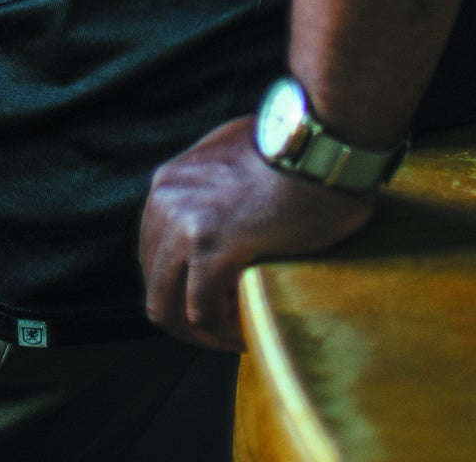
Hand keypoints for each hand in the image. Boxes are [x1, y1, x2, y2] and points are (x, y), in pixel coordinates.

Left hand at [139, 116, 374, 350]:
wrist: (321, 142)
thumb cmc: (295, 147)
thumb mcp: (232, 151)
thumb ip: (210, 181)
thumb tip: (219, 215)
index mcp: (168, 182)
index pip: (154, 253)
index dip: (181, 286)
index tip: (212, 302)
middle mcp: (165, 201)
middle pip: (155, 284)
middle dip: (185, 316)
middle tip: (222, 327)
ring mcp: (185, 225)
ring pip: (169, 307)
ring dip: (200, 331)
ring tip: (233, 334)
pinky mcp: (211, 249)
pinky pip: (203, 314)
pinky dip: (222, 333)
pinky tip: (245, 332)